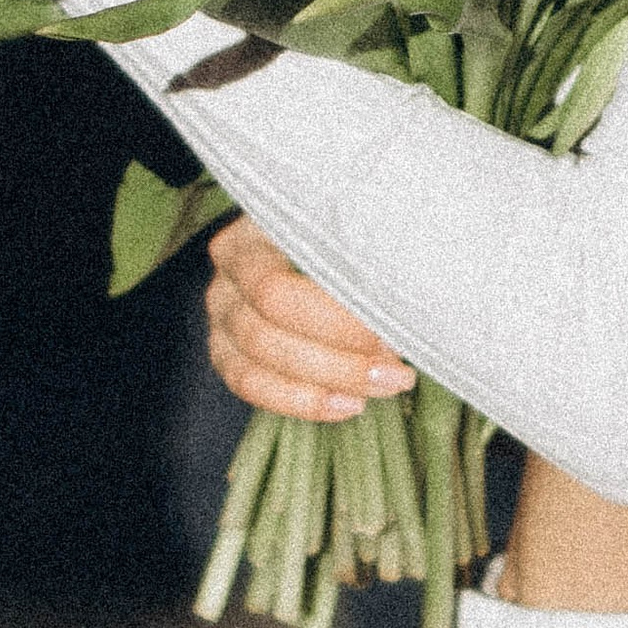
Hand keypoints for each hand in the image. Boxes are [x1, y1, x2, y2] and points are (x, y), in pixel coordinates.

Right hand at [206, 217, 416, 420]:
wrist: (320, 235)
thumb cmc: (350, 230)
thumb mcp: (363, 223)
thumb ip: (374, 252)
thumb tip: (405, 301)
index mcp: (252, 234)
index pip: (275, 291)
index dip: (333, 323)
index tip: (388, 336)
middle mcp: (227, 275)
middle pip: (264, 332)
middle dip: (337, 362)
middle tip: (397, 372)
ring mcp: (221, 315)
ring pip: (257, 364)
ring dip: (326, 384)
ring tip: (383, 387)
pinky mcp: (226, 351)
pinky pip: (251, 387)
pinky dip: (302, 402)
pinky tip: (348, 404)